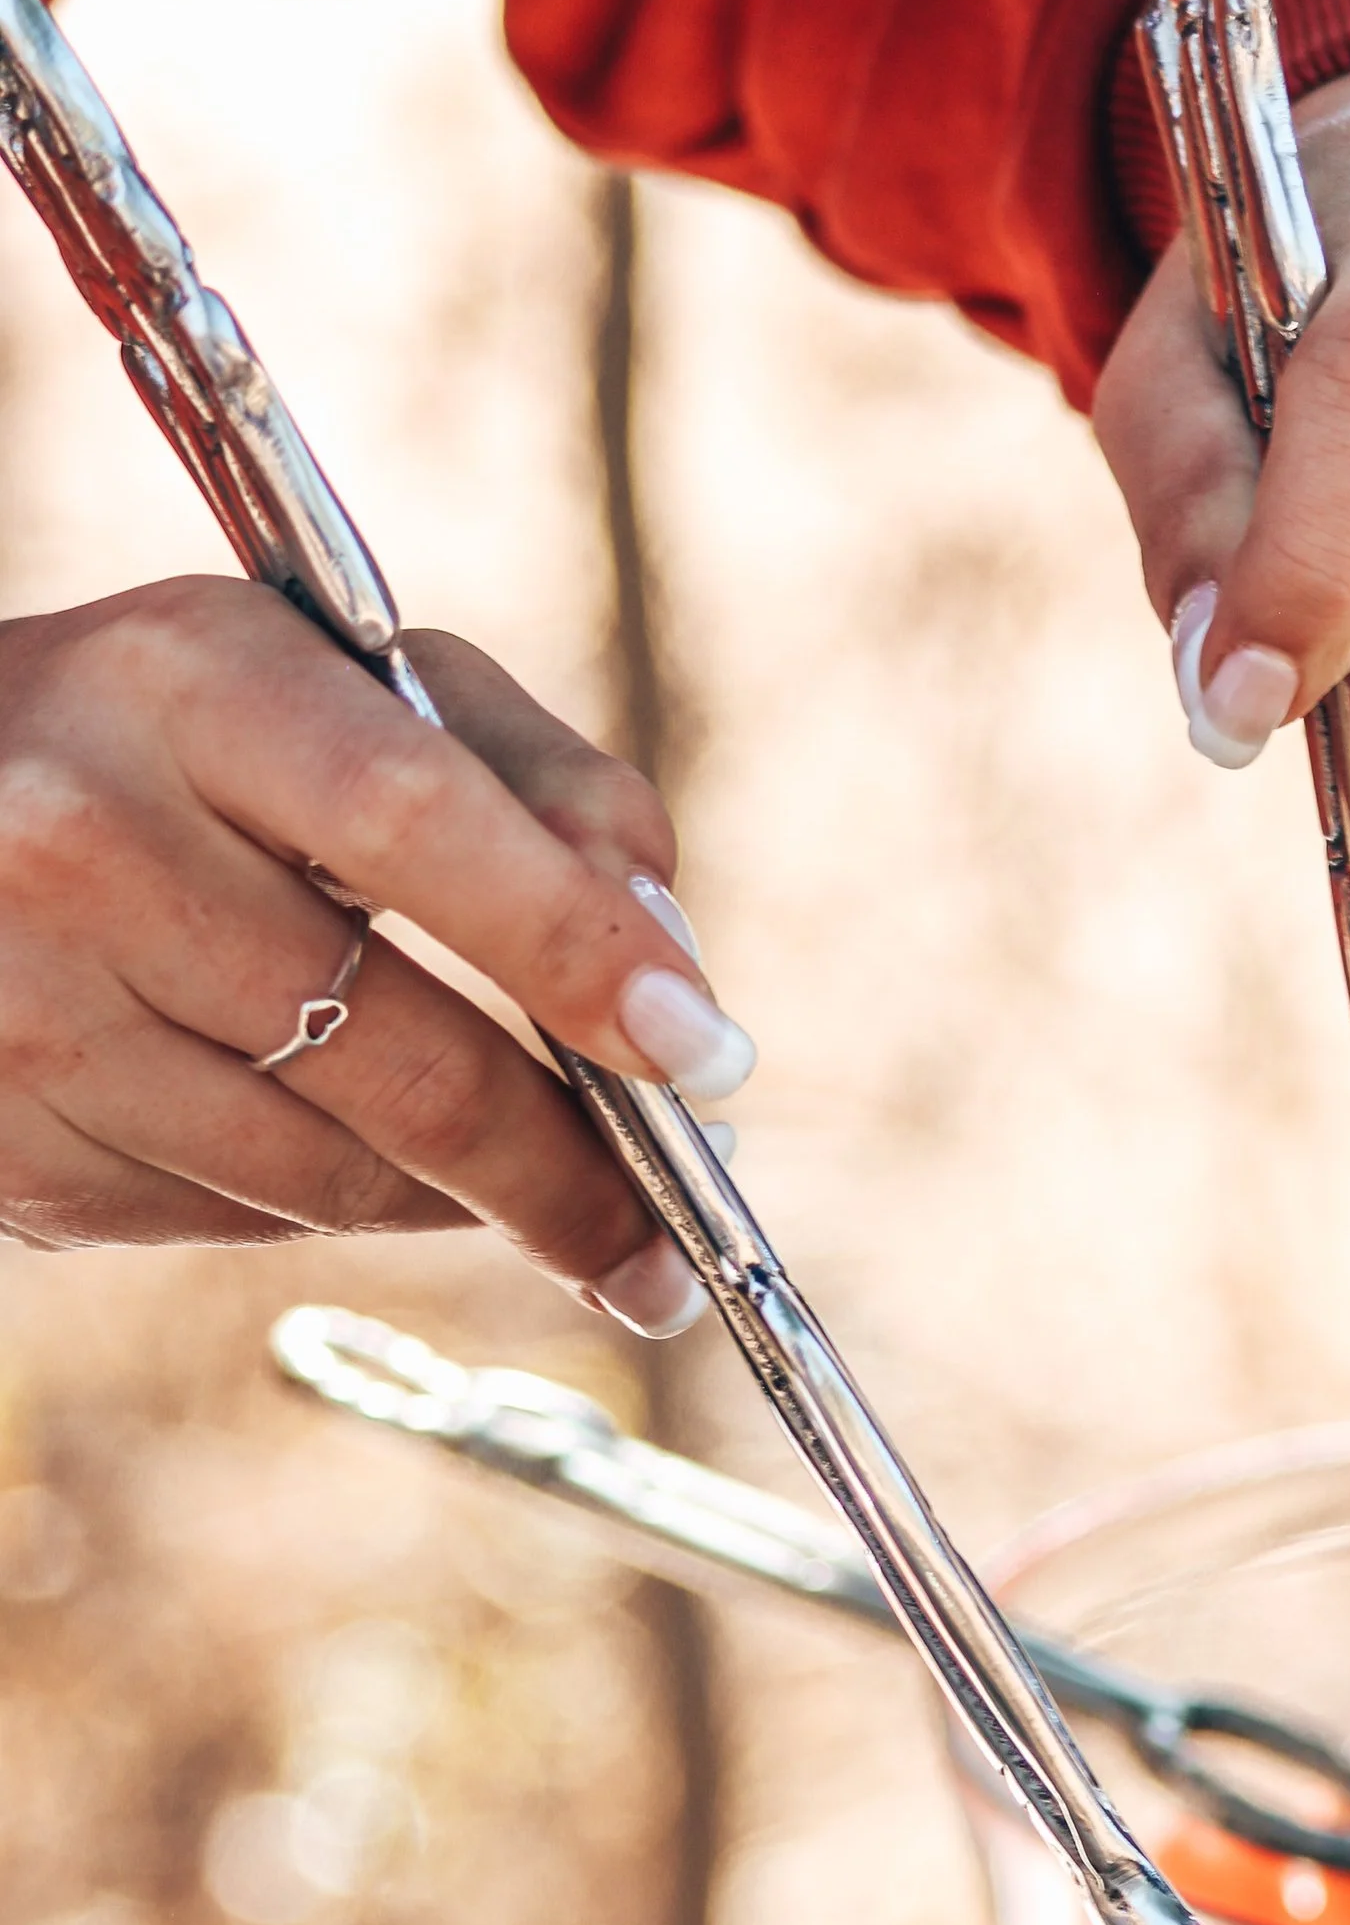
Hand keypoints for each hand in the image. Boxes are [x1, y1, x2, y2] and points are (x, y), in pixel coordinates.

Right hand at [0, 577, 755, 1329]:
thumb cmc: (161, 744)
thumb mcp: (320, 684)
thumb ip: (523, 778)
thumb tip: (670, 958)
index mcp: (186, 681)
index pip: (419, 821)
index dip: (580, 950)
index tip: (705, 1055)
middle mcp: (82, 838)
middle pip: (400, 1056)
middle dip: (569, 1173)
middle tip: (669, 1243)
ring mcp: (28, 1009)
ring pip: (330, 1176)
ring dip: (465, 1206)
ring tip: (540, 1200)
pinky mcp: (5, 1146)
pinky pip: (234, 1221)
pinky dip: (324, 1205)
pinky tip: (340, 1153)